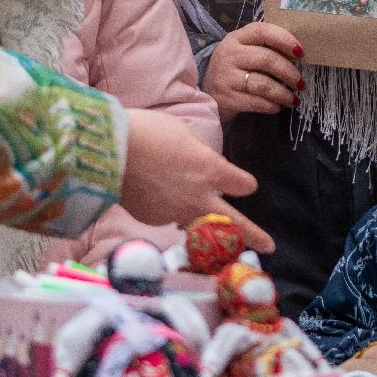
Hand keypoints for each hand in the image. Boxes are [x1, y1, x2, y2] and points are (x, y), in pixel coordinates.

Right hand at [120, 107, 273, 252]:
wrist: (106, 150)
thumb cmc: (147, 131)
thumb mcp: (182, 132)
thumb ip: (200, 153)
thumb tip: (204, 165)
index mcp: (211, 170)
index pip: (244, 185)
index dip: (244, 183)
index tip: (243, 184)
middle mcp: (199, 197)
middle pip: (236, 224)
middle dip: (254, 236)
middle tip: (269, 246)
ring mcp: (176, 213)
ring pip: (196, 220)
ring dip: (197, 216)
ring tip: (180, 199)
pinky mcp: (154, 220)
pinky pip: (167, 215)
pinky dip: (165, 206)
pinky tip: (150, 189)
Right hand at [204, 22, 303, 116]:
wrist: (208, 92)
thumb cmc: (234, 69)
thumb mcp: (244, 51)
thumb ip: (265, 48)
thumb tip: (298, 56)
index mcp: (236, 38)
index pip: (262, 31)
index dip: (284, 40)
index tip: (301, 53)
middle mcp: (229, 54)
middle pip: (266, 59)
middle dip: (289, 72)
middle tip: (301, 83)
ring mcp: (226, 76)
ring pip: (263, 84)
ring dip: (283, 93)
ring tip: (294, 100)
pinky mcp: (227, 97)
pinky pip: (256, 102)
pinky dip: (271, 106)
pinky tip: (278, 107)